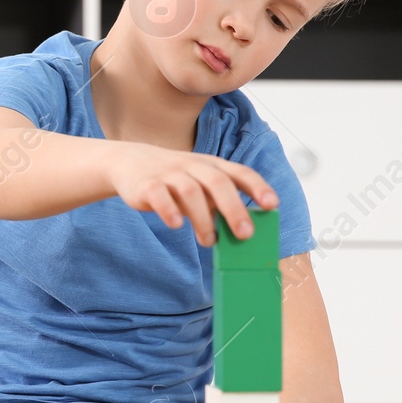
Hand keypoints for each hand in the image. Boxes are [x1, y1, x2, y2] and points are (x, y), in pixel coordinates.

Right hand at [108, 142, 278, 246]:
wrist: (129, 162)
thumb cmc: (174, 179)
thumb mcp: (199, 185)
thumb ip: (217, 204)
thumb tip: (239, 232)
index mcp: (211, 166)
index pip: (239, 172)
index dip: (257, 187)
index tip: (272, 205)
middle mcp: (193, 167)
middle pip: (218, 182)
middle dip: (234, 208)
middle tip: (245, 234)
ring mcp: (169, 174)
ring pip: (190, 191)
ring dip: (203, 218)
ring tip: (209, 241)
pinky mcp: (147, 185)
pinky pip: (159, 195)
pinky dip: (169, 210)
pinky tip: (176, 225)